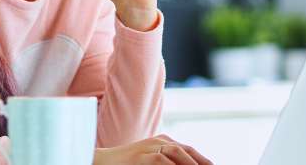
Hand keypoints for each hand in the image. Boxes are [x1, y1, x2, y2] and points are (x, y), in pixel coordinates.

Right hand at [93, 134, 213, 164]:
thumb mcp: (149, 161)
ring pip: (175, 153)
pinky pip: (161, 160)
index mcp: (162, 142)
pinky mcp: (140, 157)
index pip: (189, 151)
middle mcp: (157, 141)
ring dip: (190, 163)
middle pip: (186, 151)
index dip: (203, 161)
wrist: (101, 163)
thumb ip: (168, 162)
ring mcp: (148, 148)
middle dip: (201, 162)